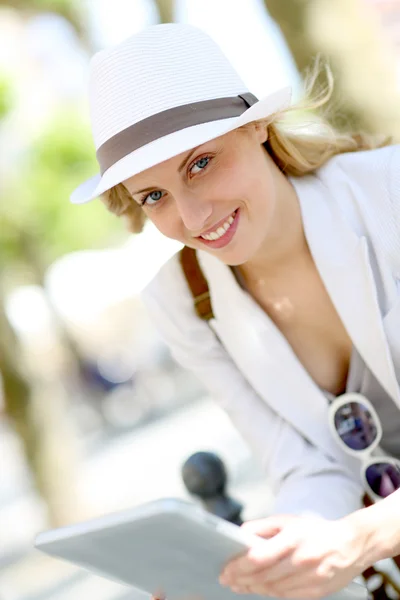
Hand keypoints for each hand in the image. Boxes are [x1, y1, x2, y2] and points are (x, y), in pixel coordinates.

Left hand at [219, 513, 369, 598]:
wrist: (351, 544)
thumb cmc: (315, 530)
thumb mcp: (288, 520)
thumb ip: (262, 526)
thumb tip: (240, 535)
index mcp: (293, 539)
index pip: (259, 557)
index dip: (239, 566)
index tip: (226, 569)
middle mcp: (301, 560)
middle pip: (263, 576)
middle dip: (241, 580)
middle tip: (226, 579)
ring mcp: (310, 578)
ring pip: (273, 589)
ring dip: (252, 589)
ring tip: (238, 585)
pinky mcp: (316, 592)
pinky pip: (286, 596)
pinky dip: (269, 594)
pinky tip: (258, 589)